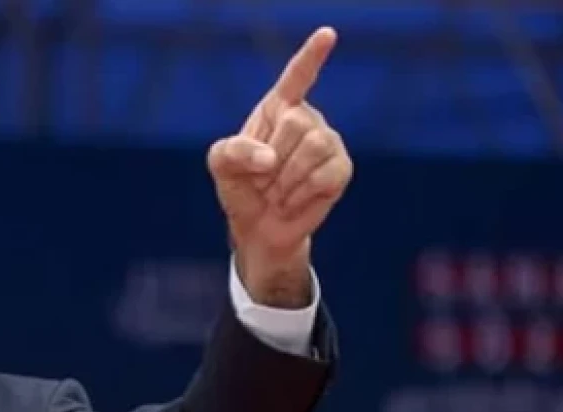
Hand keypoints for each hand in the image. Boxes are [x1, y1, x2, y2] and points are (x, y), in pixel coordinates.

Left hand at [207, 26, 352, 306]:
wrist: (257, 227)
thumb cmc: (241, 188)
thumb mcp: (221, 164)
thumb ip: (233, 151)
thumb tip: (270, 158)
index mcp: (277, 108)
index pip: (297, 76)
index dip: (312, 55)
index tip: (328, 33)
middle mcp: (307, 119)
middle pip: (296, 122)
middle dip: (272, 159)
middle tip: (264, 179)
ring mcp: (328, 142)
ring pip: (313, 147)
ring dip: (285, 179)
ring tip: (277, 192)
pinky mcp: (341, 169)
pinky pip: (325, 174)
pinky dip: (300, 193)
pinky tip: (292, 201)